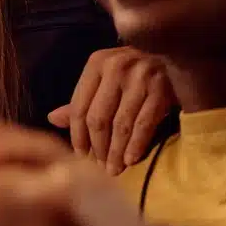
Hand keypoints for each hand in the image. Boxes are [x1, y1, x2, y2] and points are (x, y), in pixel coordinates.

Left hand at [48, 47, 173, 174]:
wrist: (173, 55)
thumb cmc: (132, 72)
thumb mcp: (104, 80)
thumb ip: (82, 100)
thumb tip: (52, 119)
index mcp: (96, 63)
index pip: (79, 107)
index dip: (77, 136)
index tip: (79, 157)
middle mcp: (116, 67)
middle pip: (98, 118)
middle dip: (98, 148)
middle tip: (99, 168)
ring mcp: (140, 77)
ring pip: (121, 124)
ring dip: (116, 152)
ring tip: (113, 170)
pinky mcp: (162, 89)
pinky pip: (144, 124)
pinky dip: (136, 145)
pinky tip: (131, 160)